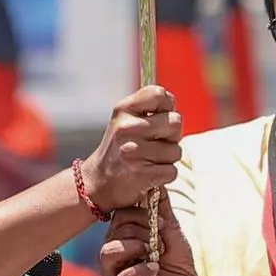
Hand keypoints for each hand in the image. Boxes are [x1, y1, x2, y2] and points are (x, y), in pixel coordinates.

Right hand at [80, 86, 181, 211]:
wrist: (98, 181)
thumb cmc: (119, 147)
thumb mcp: (126, 119)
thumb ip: (149, 108)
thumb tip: (173, 104)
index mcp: (124, 109)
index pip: (159, 94)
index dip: (167, 106)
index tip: (158, 117)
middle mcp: (127, 128)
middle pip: (175, 122)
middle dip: (172, 135)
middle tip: (155, 142)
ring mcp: (133, 151)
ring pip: (176, 150)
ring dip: (167, 158)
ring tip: (149, 159)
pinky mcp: (141, 174)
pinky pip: (172, 171)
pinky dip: (164, 175)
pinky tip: (149, 172)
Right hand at [99, 188, 198, 275]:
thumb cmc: (176, 264)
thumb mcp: (173, 233)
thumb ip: (163, 211)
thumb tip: (159, 184)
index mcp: (124, 235)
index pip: (121, 213)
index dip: (140, 211)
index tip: (161, 220)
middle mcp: (114, 251)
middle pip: (117, 228)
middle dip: (143, 229)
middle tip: (161, 239)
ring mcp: (114, 272)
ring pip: (110, 250)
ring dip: (136, 247)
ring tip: (154, 254)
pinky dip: (141, 270)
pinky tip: (154, 270)